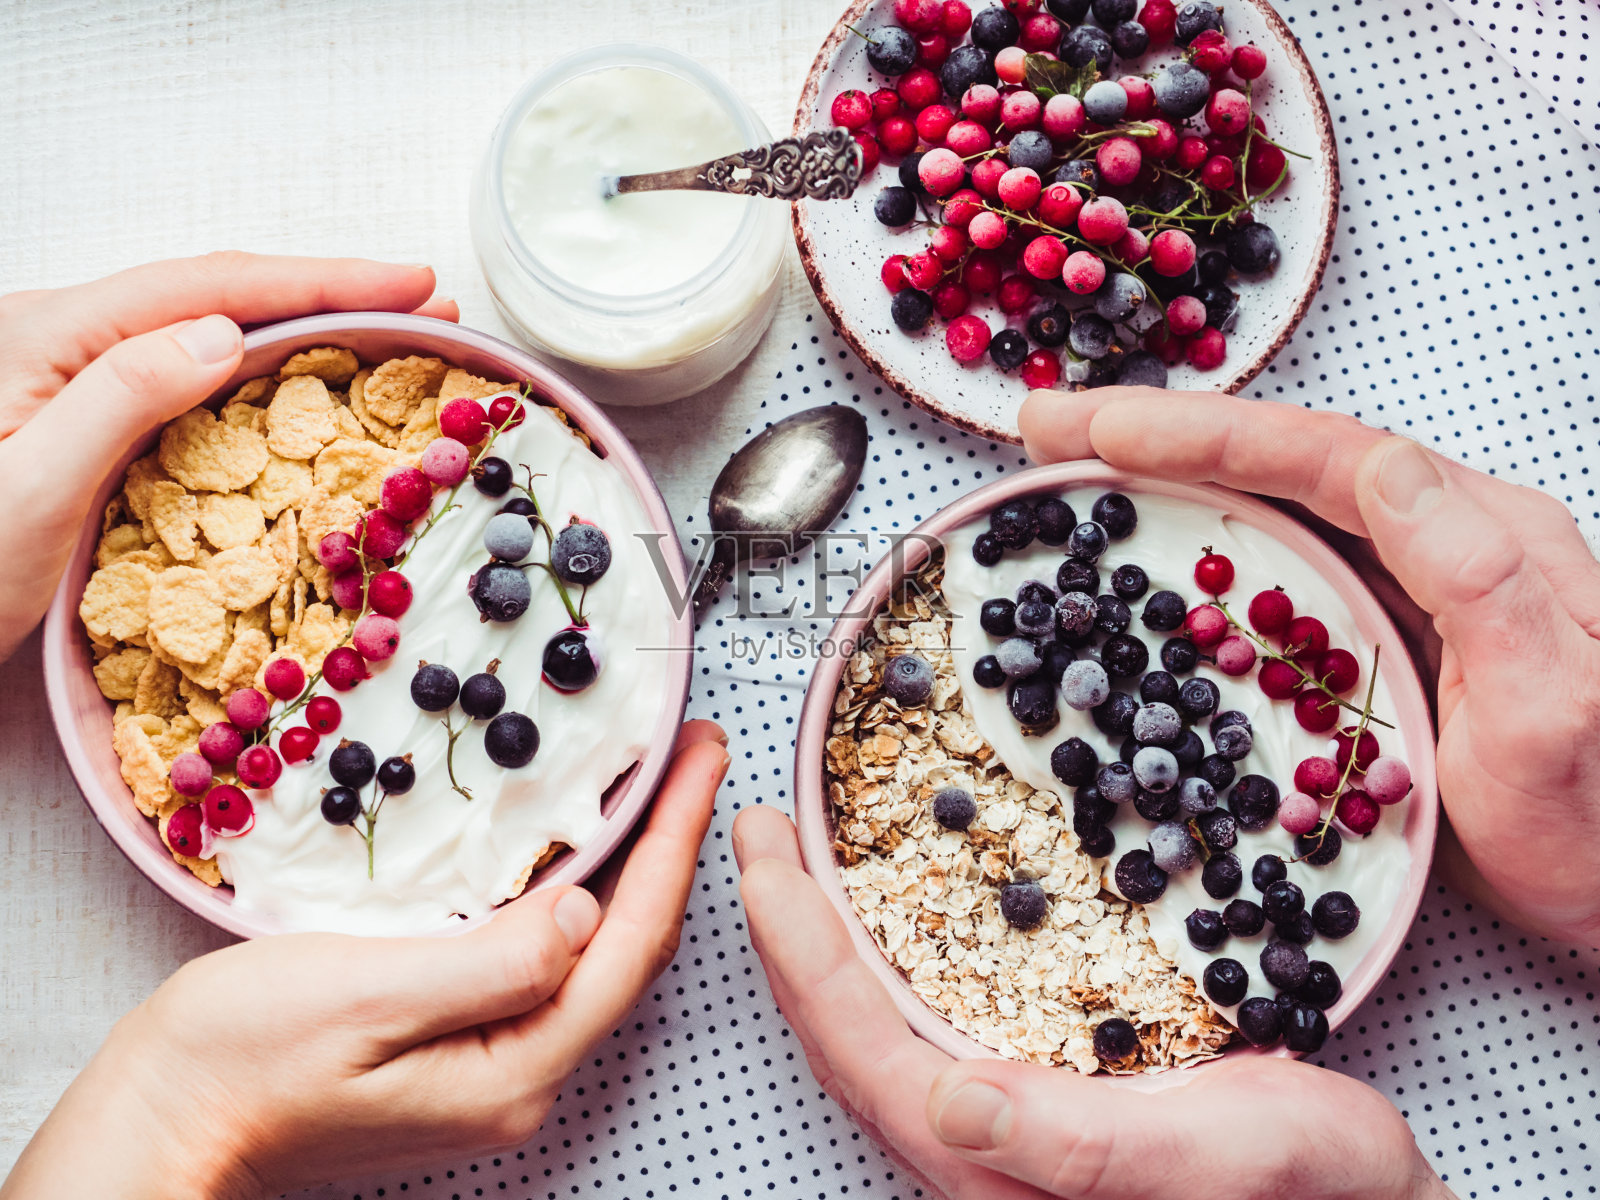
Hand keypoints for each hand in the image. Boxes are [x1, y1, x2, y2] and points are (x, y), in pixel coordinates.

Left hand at [0, 252, 458, 664]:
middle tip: (427, 304)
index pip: (211, 287)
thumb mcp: (29, 489)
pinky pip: (188, 372)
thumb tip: (224, 333)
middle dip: (331, 292)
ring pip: (207, 325)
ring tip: (388, 334)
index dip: (323, 280)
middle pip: (218, 291)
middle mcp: (63, 335)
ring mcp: (71, 373)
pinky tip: (302, 379)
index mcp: (50, 333)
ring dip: (304, 324)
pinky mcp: (81, 413)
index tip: (413, 282)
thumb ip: (121, 399)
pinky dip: (263, 366)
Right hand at [3, 723, 729, 1199]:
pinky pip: (543, 967)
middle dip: (669, 849)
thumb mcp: (369, 996)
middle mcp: (517, 1083)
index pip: (629, 947)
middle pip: (626, 954)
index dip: (676, 845)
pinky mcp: (458, 1054)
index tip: (704, 761)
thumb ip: (493, 962)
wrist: (162, 1124)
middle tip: (694, 758)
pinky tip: (577, 857)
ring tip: (657, 791)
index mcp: (512, 1074)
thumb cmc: (242, 1062)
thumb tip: (590, 908)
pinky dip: (575, 900)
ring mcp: (489, 1074)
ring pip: (590, 960)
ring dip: (630, 870)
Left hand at [734, 806, 1450, 1199]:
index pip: (862, 1051)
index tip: (765, 854)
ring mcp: (1000, 1132)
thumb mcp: (1224, 1156)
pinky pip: (924, 1024)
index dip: (802, 952)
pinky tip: (886, 916)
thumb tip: (945, 1107)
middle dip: (788, 933)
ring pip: (875, 1031)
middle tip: (761, 833)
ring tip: (798, 860)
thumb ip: (1086, 1151)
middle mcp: (979, 1154)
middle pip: (846, 1038)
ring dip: (825, 942)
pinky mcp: (1033, 1103)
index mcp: (1000, 1169)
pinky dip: (884, 959)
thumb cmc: (1312, 1194)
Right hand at [1019, 386, 1599, 946]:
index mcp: (1484, 535)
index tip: (1103, 431)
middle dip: (1159, 435)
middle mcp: (1440, 542)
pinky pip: (1274, 575)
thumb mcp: (1551, 712)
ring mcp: (1405, 591)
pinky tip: (1144, 556)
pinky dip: (1196, 549)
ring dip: (1166, 481)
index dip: (1207, 434)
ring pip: (1271, 509)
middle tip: (1047, 427)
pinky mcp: (1377, 641)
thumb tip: (1387, 468)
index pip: (1327, 458)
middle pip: (1283, 463)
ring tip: (1071, 467)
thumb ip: (1482, 584)